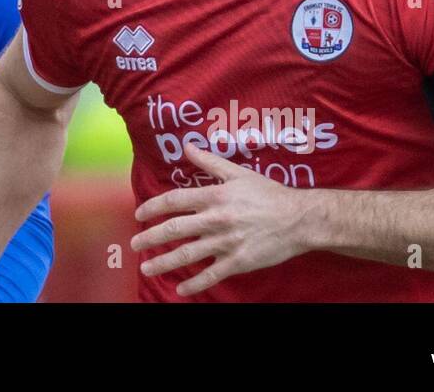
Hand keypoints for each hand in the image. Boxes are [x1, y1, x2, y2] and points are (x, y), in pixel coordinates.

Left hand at [130, 142, 312, 296]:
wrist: (298, 219)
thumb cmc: (268, 194)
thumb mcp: (238, 173)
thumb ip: (209, 162)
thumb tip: (187, 146)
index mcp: (215, 196)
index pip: (175, 201)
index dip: (153, 207)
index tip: (139, 214)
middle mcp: (216, 219)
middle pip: (176, 229)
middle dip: (151, 237)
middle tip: (135, 243)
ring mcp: (226, 242)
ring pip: (188, 254)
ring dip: (164, 262)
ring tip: (147, 268)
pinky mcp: (238, 261)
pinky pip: (212, 274)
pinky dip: (195, 283)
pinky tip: (180, 288)